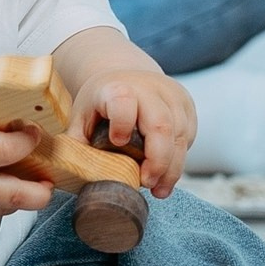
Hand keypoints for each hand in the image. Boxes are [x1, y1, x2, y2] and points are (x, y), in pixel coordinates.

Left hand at [70, 68, 197, 197]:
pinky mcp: (187, 107)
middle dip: (157, 161)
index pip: (124, 101)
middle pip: (161, 125)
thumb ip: (78, 141)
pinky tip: (166, 177)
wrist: (126, 75)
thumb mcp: (82, 115)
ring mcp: (172, 96)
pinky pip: (188, 139)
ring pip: (179, 136)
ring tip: (158, 190)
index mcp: (117, 87)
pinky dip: (178, 162)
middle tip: (146, 183)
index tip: (117, 143)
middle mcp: (149, 89)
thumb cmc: (102, 102)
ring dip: (171, 169)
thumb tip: (77, 171)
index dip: (122, 123)